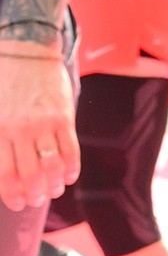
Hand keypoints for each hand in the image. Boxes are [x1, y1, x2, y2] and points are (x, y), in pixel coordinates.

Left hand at [0, 54, 78, 211]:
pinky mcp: (63, 116)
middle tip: (37, 200)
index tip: (17, 204)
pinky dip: (72, 166)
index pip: (5, 174)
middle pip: (29, 174)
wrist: (26, 52)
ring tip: (55, 190)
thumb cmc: (3, 82)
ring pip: (51, 165)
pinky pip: (70, 148)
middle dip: (34, 194)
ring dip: (54, 183)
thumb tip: (3, 166)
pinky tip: (71, 175)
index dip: (11, 195)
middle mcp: (20, 131)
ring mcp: (43, 124)